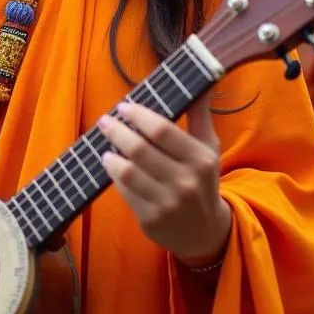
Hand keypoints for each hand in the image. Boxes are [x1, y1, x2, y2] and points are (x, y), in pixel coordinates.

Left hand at [97, 98, 230, 264]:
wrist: (205, 231)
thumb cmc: (202, 179)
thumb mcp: (207, 147)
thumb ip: (199, 114)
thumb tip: (199, 82)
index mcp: (200, 159)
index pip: (162, 130)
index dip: (138, 115)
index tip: (124, 106)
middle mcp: (185, 182)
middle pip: (139, 149)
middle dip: (117, 131)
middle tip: (105, 121)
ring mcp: (166, 204)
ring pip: (127, 172)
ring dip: (111, 154)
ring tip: (107, 144)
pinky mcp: (150, 220)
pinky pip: (124, 191)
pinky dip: (114, 175)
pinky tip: (113, 165)